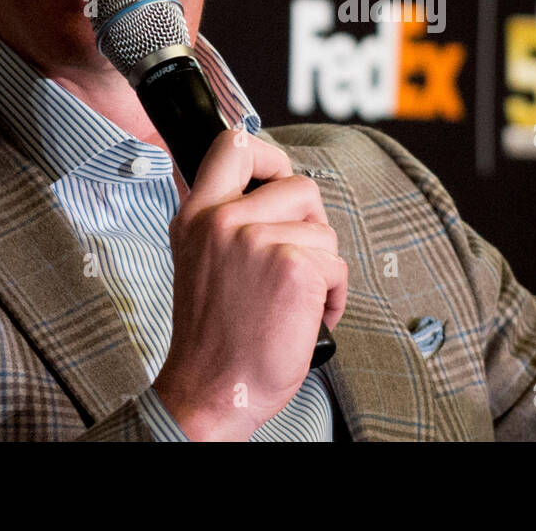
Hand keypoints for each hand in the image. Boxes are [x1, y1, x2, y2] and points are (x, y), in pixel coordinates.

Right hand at [152, 131, 346, 439]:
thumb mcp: (197, 260)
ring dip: (323, 266)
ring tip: (295, 297)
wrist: (212, 390)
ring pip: (324, 229)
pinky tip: (307, 316)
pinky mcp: (294, 267)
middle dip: (312, 223)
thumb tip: (265, 189)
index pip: (234, 145)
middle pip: (300, 186)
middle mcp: (223, 221)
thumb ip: (222, 220)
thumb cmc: (214, 337)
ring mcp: (258, 241)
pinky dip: (334, 296)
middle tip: (297, 257)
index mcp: (197, 215)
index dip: (269, 157)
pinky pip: (338, 265)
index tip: (278, 180)